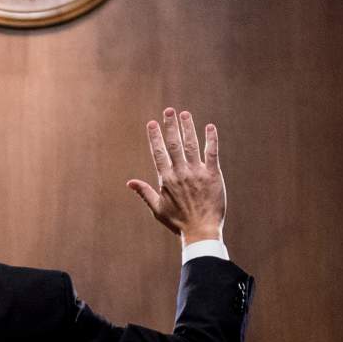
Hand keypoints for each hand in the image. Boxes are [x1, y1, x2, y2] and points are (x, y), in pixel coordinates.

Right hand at [127, 108, 226, 245]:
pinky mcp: (213, 175)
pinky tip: (210, 127)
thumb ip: (144, 192)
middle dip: (171, 125)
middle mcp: (181, 172)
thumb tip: (129, 182)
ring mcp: (197, 172)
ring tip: (185, 114)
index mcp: (167, 179)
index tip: (152, 123)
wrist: (201, 231)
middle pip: (174, 144)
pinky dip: (211, 139)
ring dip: (188, 128)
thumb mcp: (157, 209)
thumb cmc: (178, 222)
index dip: (155, 137)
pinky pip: (212, 153)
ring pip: (191, 145)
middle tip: (169, 110)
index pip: (159, 152)